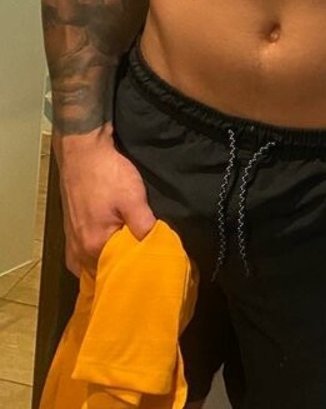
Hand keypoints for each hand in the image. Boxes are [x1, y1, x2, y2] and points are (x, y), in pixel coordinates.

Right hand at [54, 126, 155, 274]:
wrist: (83, 152)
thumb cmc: (107, 174)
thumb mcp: (134, 198)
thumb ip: (144, 226)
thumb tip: (156, 246)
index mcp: (94, 246)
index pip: (117, 273)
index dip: (135, 270)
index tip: (152, 266)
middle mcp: (78, 250)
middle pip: (102, 272)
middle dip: (120, 270)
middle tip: (142, 264)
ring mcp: (71, 242)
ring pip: (90, 265)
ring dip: (107, 263)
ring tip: (127, 259)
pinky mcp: (70, 231)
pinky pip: (81, 256)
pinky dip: (95, 257)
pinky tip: (108, 250)